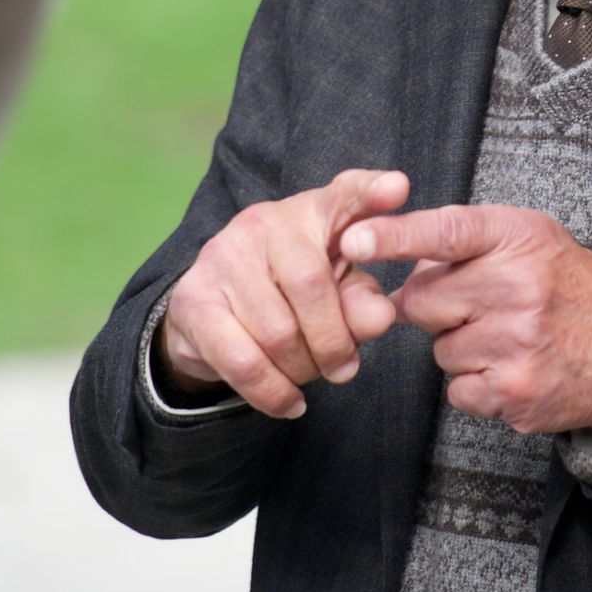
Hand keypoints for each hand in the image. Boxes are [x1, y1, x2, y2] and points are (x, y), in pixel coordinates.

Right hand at [159, 170, 408, 417]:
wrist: (212, 311)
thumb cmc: (293, 293)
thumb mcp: (340, 290)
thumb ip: (364, 302)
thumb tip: (378, 318)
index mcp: (314, 212)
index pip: (344, 194)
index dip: (370, 192)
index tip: (398, 188)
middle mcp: (266, 222)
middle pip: (312, 287)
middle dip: (334, 342)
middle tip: (345, 368)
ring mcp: (223, 257)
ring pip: (278, 333)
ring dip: (304, 370)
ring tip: (312, 374)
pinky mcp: (194, 300)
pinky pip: (244, 361)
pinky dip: (274, 392)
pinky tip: (291, 402)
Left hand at [341, 203, 591, 433]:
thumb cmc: (571, 289)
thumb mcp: (532, 240)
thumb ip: (470, 241)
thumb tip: (402, 262)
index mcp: (518, 239)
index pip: (445, 232)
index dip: (394, 236)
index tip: (353, 240)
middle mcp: (517, 288)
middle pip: (421, 301)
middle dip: (438, 307)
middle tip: (480, 305)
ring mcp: (516, 344)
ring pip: (439, 350)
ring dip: (462, 347)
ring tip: (509, 337)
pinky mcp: (514, 392)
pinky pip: (457, 391)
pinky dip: (477, 385)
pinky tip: (512, 368)